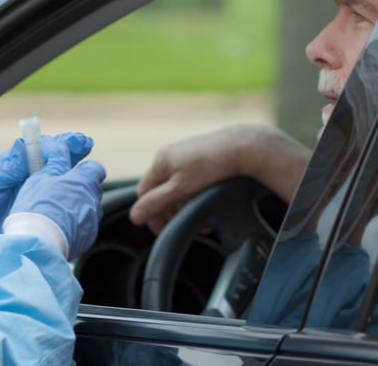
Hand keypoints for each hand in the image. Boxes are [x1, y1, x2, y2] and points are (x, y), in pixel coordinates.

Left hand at [0, 132, 93, 229]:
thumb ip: (9, 167)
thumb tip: (25, 145)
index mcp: (14, 164)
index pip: (39, 147)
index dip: (57, 142)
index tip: (73, 140)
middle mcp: (27, 175)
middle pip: (54, 158)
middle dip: (72, 150)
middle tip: (87, 144)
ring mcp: (34, 191)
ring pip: (59, 177)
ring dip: (74, 170)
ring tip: (90, 166)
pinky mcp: (37, 208)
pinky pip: (56, 198)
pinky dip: (69, 194)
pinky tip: (82, 193)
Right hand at [4, 137, 104, 258]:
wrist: (38, 243)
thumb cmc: (37, 207)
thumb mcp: (41, 177)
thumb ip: (55, 162)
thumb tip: (60, 147)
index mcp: (84, 181)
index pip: (95, 167)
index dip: (83, 168)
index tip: (70, 171)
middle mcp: (93, 200)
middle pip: (93, 188)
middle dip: (79, 188)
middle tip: (58, 191)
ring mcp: (92, 221)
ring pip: (89, 208)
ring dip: (77, 207)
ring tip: (55, 212)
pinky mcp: (87, 238)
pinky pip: (84, 226)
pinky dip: (74, 224)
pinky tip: (57, 227)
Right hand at [129, 125, 308, 233]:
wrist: (243, 147)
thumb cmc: (212, 165)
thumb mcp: (181, 189)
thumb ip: (156, 202)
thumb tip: (134, 216)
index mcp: (160, 161)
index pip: (144, 193)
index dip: (151, 213)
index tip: (162, 229)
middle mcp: (169, 156)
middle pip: (160, 191)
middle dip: (170, 211)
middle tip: (181, 224)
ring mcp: (184, 155)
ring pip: (175, 187)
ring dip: (182, 205)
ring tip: (198, 215)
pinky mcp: (198, 157)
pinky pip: (187, 180)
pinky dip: (192, 194)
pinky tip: (204, 200)